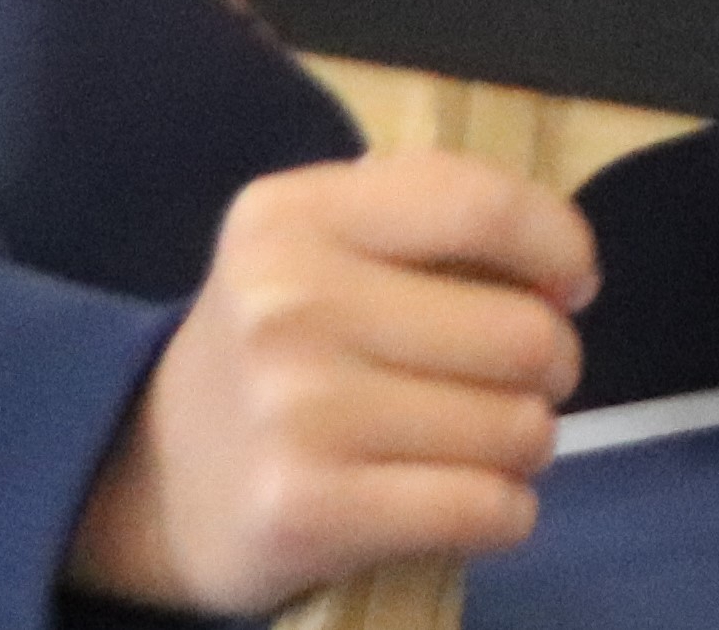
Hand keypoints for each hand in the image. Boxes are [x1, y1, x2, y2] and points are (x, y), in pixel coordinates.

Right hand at [66, 155, 596, 613]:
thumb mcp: (318, 243)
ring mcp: (294, 412)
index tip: (571, 284)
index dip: (561, 246)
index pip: (483, 206)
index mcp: (294, 216)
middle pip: (522, 334)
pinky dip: (504, 511)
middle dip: (551, 364)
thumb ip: (434, 218)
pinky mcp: (306, 511)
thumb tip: (565, 275)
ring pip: (517, 428)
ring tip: (476, 442)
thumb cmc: (277, 347)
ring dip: (525, 443)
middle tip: (516, 381)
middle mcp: (287, 305)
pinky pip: (486, 509)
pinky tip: (466, 500)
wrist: (147, 480)